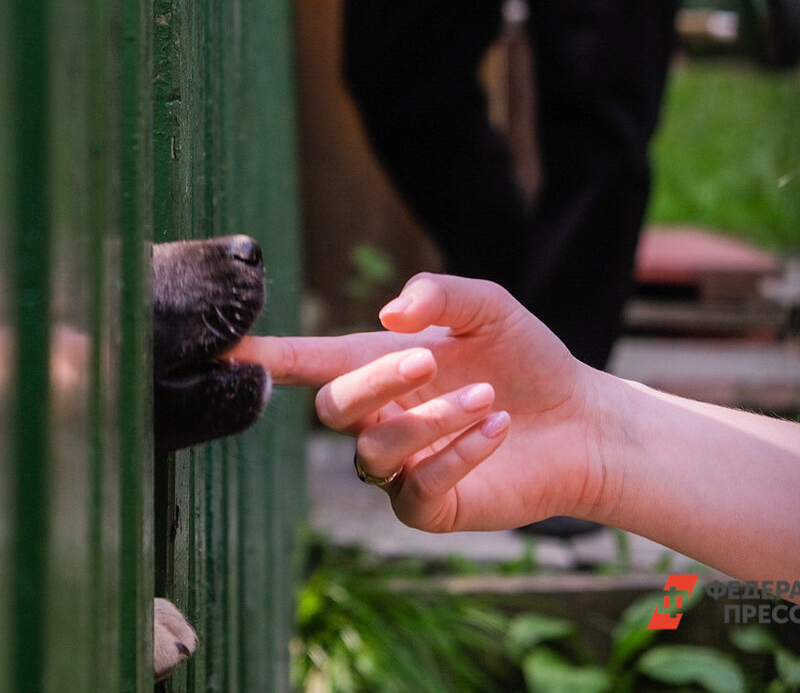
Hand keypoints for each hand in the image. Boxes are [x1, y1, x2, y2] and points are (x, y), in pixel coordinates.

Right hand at [232, 273, 610, 532]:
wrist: (582, 419)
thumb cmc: (524, 357)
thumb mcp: (487, 306)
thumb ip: (438, 294)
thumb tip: (387, 317)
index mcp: (374, 366)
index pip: (302, 363)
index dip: (258, 357)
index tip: (217, 346)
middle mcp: (376, 418)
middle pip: (334, 407)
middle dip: (376, 382)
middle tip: (427, 359)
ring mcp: (399, 466)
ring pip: (375, 449)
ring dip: (430, 418)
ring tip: (487, 395)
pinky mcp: (430, 505)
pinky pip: (415, 489)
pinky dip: (456, 454)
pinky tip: (499, 427)